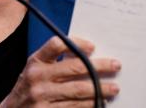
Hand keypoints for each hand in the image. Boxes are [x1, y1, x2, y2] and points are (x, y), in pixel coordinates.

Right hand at [0, 36, 120, 106]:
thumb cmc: (29, 87)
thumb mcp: (36, 69)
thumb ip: (55, 60)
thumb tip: (87, 53)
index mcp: (35, 61)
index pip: (56, 44)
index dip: (76, 43)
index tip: (93, 47)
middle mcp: (37, 77)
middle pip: (74, 68)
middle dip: (99, 66)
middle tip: (115, 65)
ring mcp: (42, 97)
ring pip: (78, 90)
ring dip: (99, 89)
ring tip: (114, 88)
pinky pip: (74, 107)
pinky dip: (89, 104)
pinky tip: (100, 102)